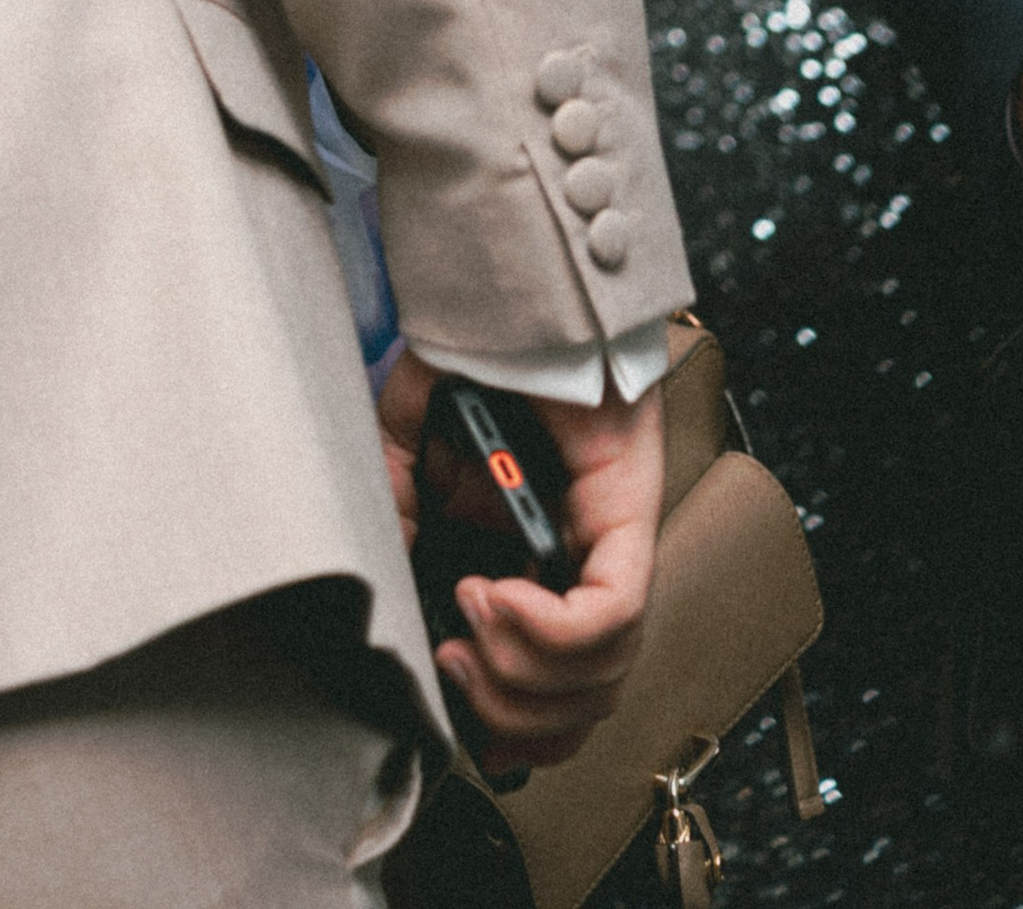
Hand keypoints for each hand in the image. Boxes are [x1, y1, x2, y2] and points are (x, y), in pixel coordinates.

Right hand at [378, 352, 662, 771]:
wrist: (512, 288)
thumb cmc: (475, 356)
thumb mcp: (411, 441)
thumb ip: (399, 505)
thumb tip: (393, 576)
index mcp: (544, 560)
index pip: (563, 690)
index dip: (522, 731)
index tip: (468, 734)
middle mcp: (589, 565)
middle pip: (585, 703)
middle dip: (513, 712)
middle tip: (455, 664)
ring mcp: (616, 545)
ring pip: (602, 674)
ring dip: (523, 669)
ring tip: (472, 611)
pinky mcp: (630, 518)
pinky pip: (611, 615)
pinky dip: (550, 629)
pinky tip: (496, 595)